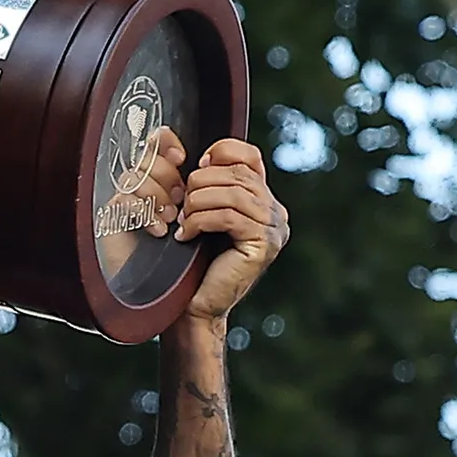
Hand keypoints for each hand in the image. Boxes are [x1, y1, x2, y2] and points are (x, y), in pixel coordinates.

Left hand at [163, 134, 289, 323]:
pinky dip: (200, 221)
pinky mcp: (264, 245)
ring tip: (182, 220)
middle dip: (201, 182)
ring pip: (234, 193)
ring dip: (198, 202)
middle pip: (238, 173)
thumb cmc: (194, 260)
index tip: (196, 167)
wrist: (195, 304)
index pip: (250, 156)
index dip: (221, 152)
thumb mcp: (205, 214)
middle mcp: (275, 212)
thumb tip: (206, 158)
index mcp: (264, 199)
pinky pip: (229, 216)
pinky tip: (185, 235)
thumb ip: (214, 187)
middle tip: (180, 202)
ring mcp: (274, 229)